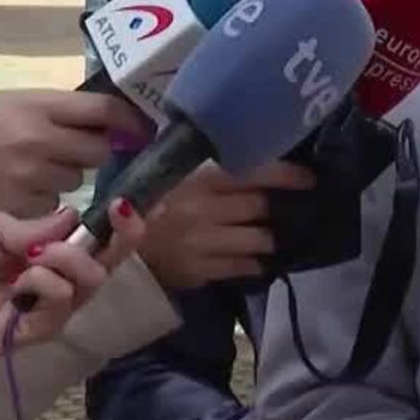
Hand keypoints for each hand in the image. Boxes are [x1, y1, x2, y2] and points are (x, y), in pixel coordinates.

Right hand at [0, 89, 151, 224]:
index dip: (131, 121)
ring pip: (76, 181)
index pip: (105, 110)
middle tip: (75, 152)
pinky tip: (19, 193)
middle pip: (99, 150)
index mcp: (38, 105)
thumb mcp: (7, 103)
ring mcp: (30, 176)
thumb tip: (101, 118)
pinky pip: (52, 208)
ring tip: (32, 171)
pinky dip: (43, 205)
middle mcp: (40, 139)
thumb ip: (53, 110)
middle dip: (95, 152)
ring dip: (65, 178)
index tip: (143, 130)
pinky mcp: (19, 208)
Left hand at [0, 200, 144, 367]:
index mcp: (58, 252)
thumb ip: (34, 225)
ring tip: (34, 257)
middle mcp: (65, 279)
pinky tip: (21, 283)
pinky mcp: (41, 329)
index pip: (104, 239)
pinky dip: (46, 283)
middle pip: (111, 261)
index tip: (126, 202)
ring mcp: (55, 307)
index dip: (124, 223)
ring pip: (91, 280)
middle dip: (117, 237)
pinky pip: (62, 302)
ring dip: (68, 259)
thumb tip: (73, 218)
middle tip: (109, 217)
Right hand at [139, 162, 316, 288]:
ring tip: (272, 234)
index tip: (309, 179)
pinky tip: (256, 257)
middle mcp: (204, 210)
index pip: (255, 173)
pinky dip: (254, 262)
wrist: (110, 244)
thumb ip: (206, 164)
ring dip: (270, 237)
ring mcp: (203, 243)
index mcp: (197, 179)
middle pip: (260, 208)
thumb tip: (250, 149)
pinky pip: (243, 267)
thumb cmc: (144, 201)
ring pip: (259, 240)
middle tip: (291, 208)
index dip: (287, 176)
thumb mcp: (169, 171)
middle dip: (279, 209)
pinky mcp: (200, 271)